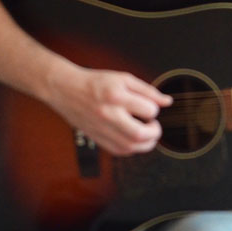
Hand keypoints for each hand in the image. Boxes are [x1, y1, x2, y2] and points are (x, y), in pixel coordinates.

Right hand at [45, 62, 172, 155]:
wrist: (65, 89)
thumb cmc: (95, 83)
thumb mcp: (123, 79)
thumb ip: (147, 91)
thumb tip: (166, 102)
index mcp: (116, 96)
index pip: (149, 110)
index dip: (154, 110)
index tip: (150, 108)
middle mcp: (108, 114)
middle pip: (140, 134)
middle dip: (154, 132)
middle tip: (153, 126)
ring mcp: (101, 128)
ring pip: (131, 147)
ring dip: (146, 143)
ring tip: (145, 133)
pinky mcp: (97, 138)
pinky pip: (119, 151)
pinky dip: (132, 148)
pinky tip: (132, 138)